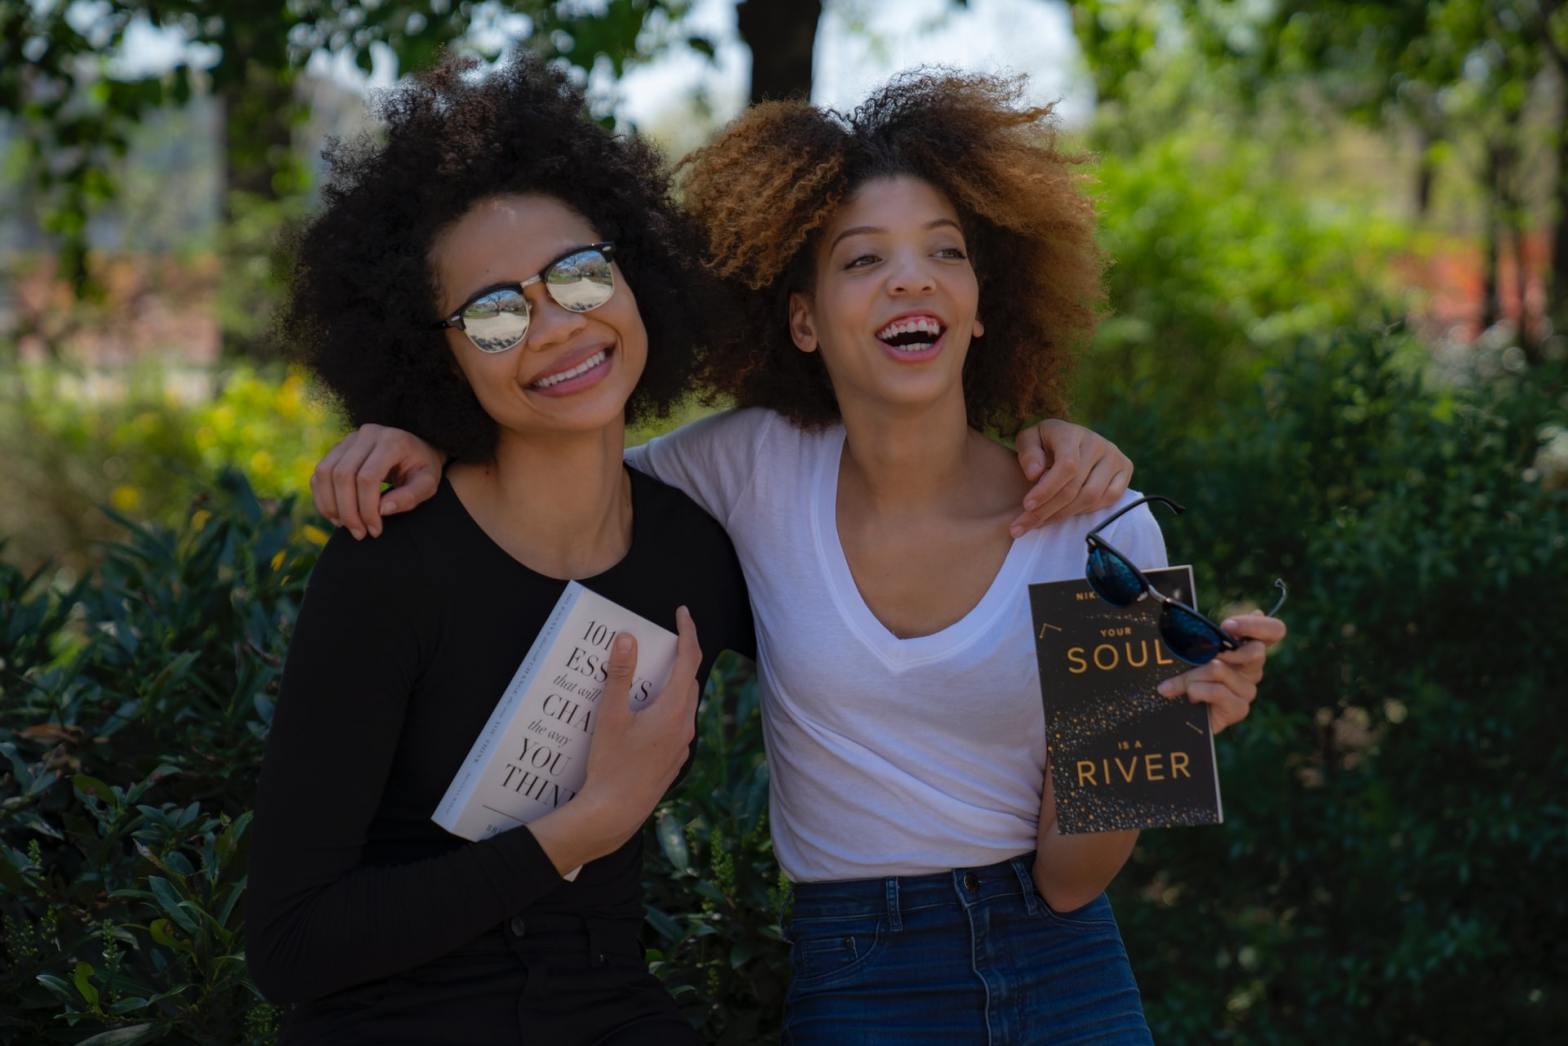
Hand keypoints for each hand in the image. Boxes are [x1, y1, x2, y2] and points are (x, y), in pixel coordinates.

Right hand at [310, 424, 443, 538]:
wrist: (416, 449)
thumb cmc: (423, 469)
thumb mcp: (428, 484)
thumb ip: (410, 497)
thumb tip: (382, 510)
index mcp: (392, 441)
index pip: (367, 477)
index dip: (367, 508)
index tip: (375, 530)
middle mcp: (366, 434)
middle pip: (342, 475)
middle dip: (348, 511)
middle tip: (359, 533)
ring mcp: (348, 439)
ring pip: (325, 472)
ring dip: (331, 505)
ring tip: (345, 526)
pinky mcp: (337, 448)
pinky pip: (319, 473)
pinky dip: (322, 497)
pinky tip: (336, 515)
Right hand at [537, 608, 701, 870]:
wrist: (616, 812)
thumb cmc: (611, 764)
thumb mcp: (610, 716)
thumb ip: (620, 675)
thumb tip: (627, 638)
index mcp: (675, 709)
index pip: (689, 659)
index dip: (688, 631)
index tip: (682, 612)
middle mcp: (686, 725)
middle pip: (690, 680)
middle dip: (679, 657)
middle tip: (660, 642)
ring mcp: (683, 745)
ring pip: (685, 703)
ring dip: (673, 684)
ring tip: (648, 676)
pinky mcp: (675, 760)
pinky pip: (677, 724)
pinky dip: (667, 708)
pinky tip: (645, 714)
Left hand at [1010, 419, 1132, 535]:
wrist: (1071, 438)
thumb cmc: (1045, 443)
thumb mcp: (1029, 440)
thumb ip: (1028, 453)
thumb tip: (1035, 474)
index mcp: (1072, 433)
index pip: (1066, 466)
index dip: (1047, 489)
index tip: (1027, 506)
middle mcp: (1098, 443)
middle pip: (1076, 486)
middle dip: (1048, 509)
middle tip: (1024, 525)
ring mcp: (1114, 456)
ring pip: (1091, 496)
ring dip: (1064, 514)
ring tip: (1040, 522)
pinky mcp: (1125, 469)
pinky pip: (1109, 498)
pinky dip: (1086, 510)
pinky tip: (1066, 513)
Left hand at [1156, 613, 1286, 734]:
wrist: (1180, 711)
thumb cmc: (1188, 676)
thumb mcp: (1196, 650)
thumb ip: (1214, 634)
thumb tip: (1249, 614)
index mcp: (1248, 648)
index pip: (1274, 631)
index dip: (1256, 625)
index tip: (1228, 626)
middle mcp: (1253, 669)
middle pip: (1256, 651)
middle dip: (1221, 648)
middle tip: (1197, 655)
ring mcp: (1248, 690)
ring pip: (1219, 669)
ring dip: (1191, 675)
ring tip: (1181, 684)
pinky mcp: (1239, 709)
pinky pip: (1216, 691)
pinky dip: (1195, 690)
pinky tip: (1189, 696)